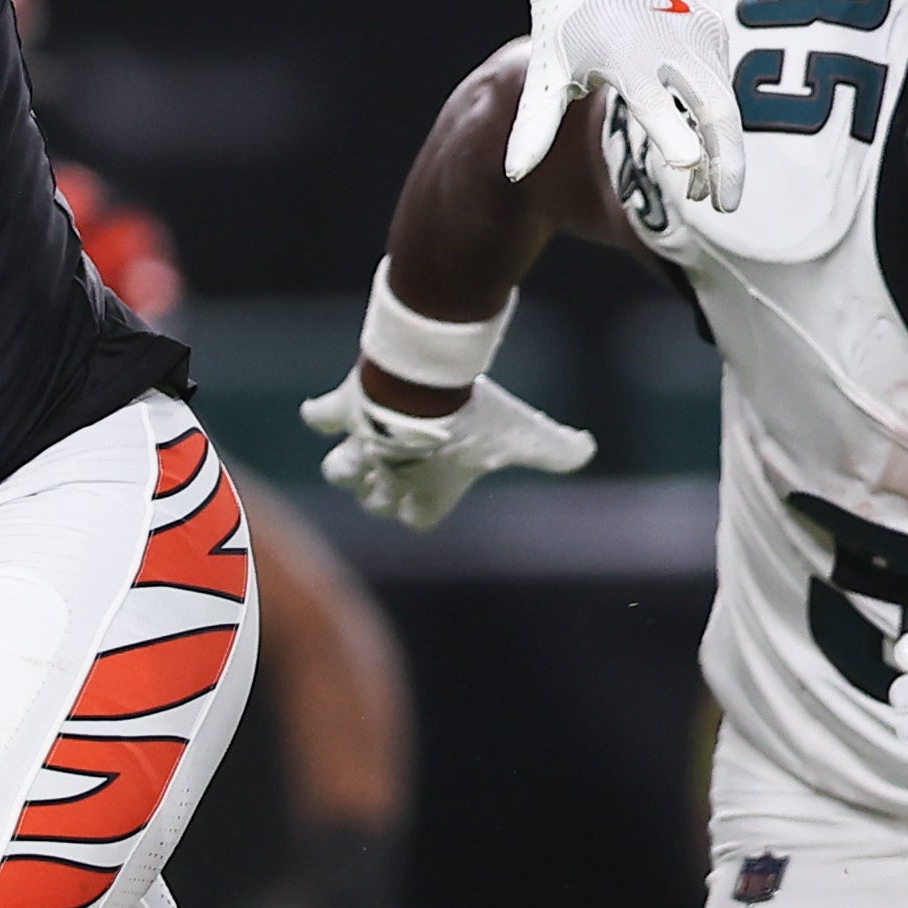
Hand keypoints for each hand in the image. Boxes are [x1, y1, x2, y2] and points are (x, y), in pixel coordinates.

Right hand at [299, 366, 591, 530]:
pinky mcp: (343, 414)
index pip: (417, 521)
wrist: (423, 387)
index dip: (423, 509)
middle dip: (382, 489)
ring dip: (347, 464)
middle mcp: (389, 477)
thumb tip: (587, 449)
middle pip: (375, 501)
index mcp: (427, 492)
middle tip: (400, 464)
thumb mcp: (522, 435)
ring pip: (339, 471)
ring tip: (361, 448)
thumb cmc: (471, 420)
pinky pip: (320, 418)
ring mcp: (361, 447)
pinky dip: (323, 414)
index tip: (431, 494)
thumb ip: (556, 449)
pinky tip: (329, 408)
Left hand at [518, 0, 741, 209]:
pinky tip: (707, 151)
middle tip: (724, 206)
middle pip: (713, 108)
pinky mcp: (712, 26)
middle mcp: (669, 41)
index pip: (651, 101)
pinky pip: (723, 79)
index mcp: (623, 53)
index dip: (670, 133)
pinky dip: (720, 118)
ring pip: (725, 99)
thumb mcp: (546, 70)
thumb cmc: (564, 20)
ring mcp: (697, 31)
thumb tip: (513, 174)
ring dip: (724, 148)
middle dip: (726, 162)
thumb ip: (534, 125)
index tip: (687, 167)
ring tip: (708, 191)